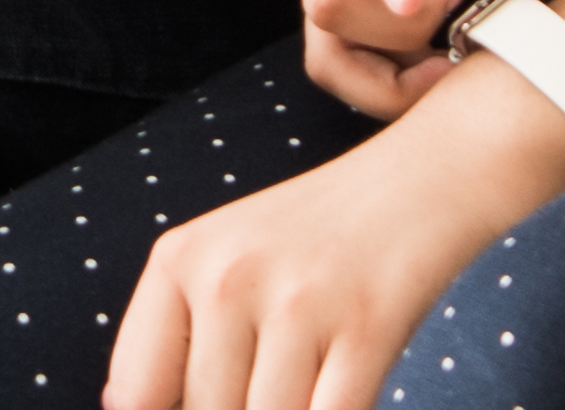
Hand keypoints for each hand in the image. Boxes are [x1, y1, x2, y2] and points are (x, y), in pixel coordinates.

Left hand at [99, 112, 559, 409]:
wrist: (430, 176)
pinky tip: (339, 399)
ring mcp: (297, 304)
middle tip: (275, 388)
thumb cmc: (326, 233)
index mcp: (181, 258)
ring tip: (306, 388)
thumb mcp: (233, 257)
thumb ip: (184, 334)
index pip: (134, 390)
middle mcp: (227, 277)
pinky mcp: (366, 330)